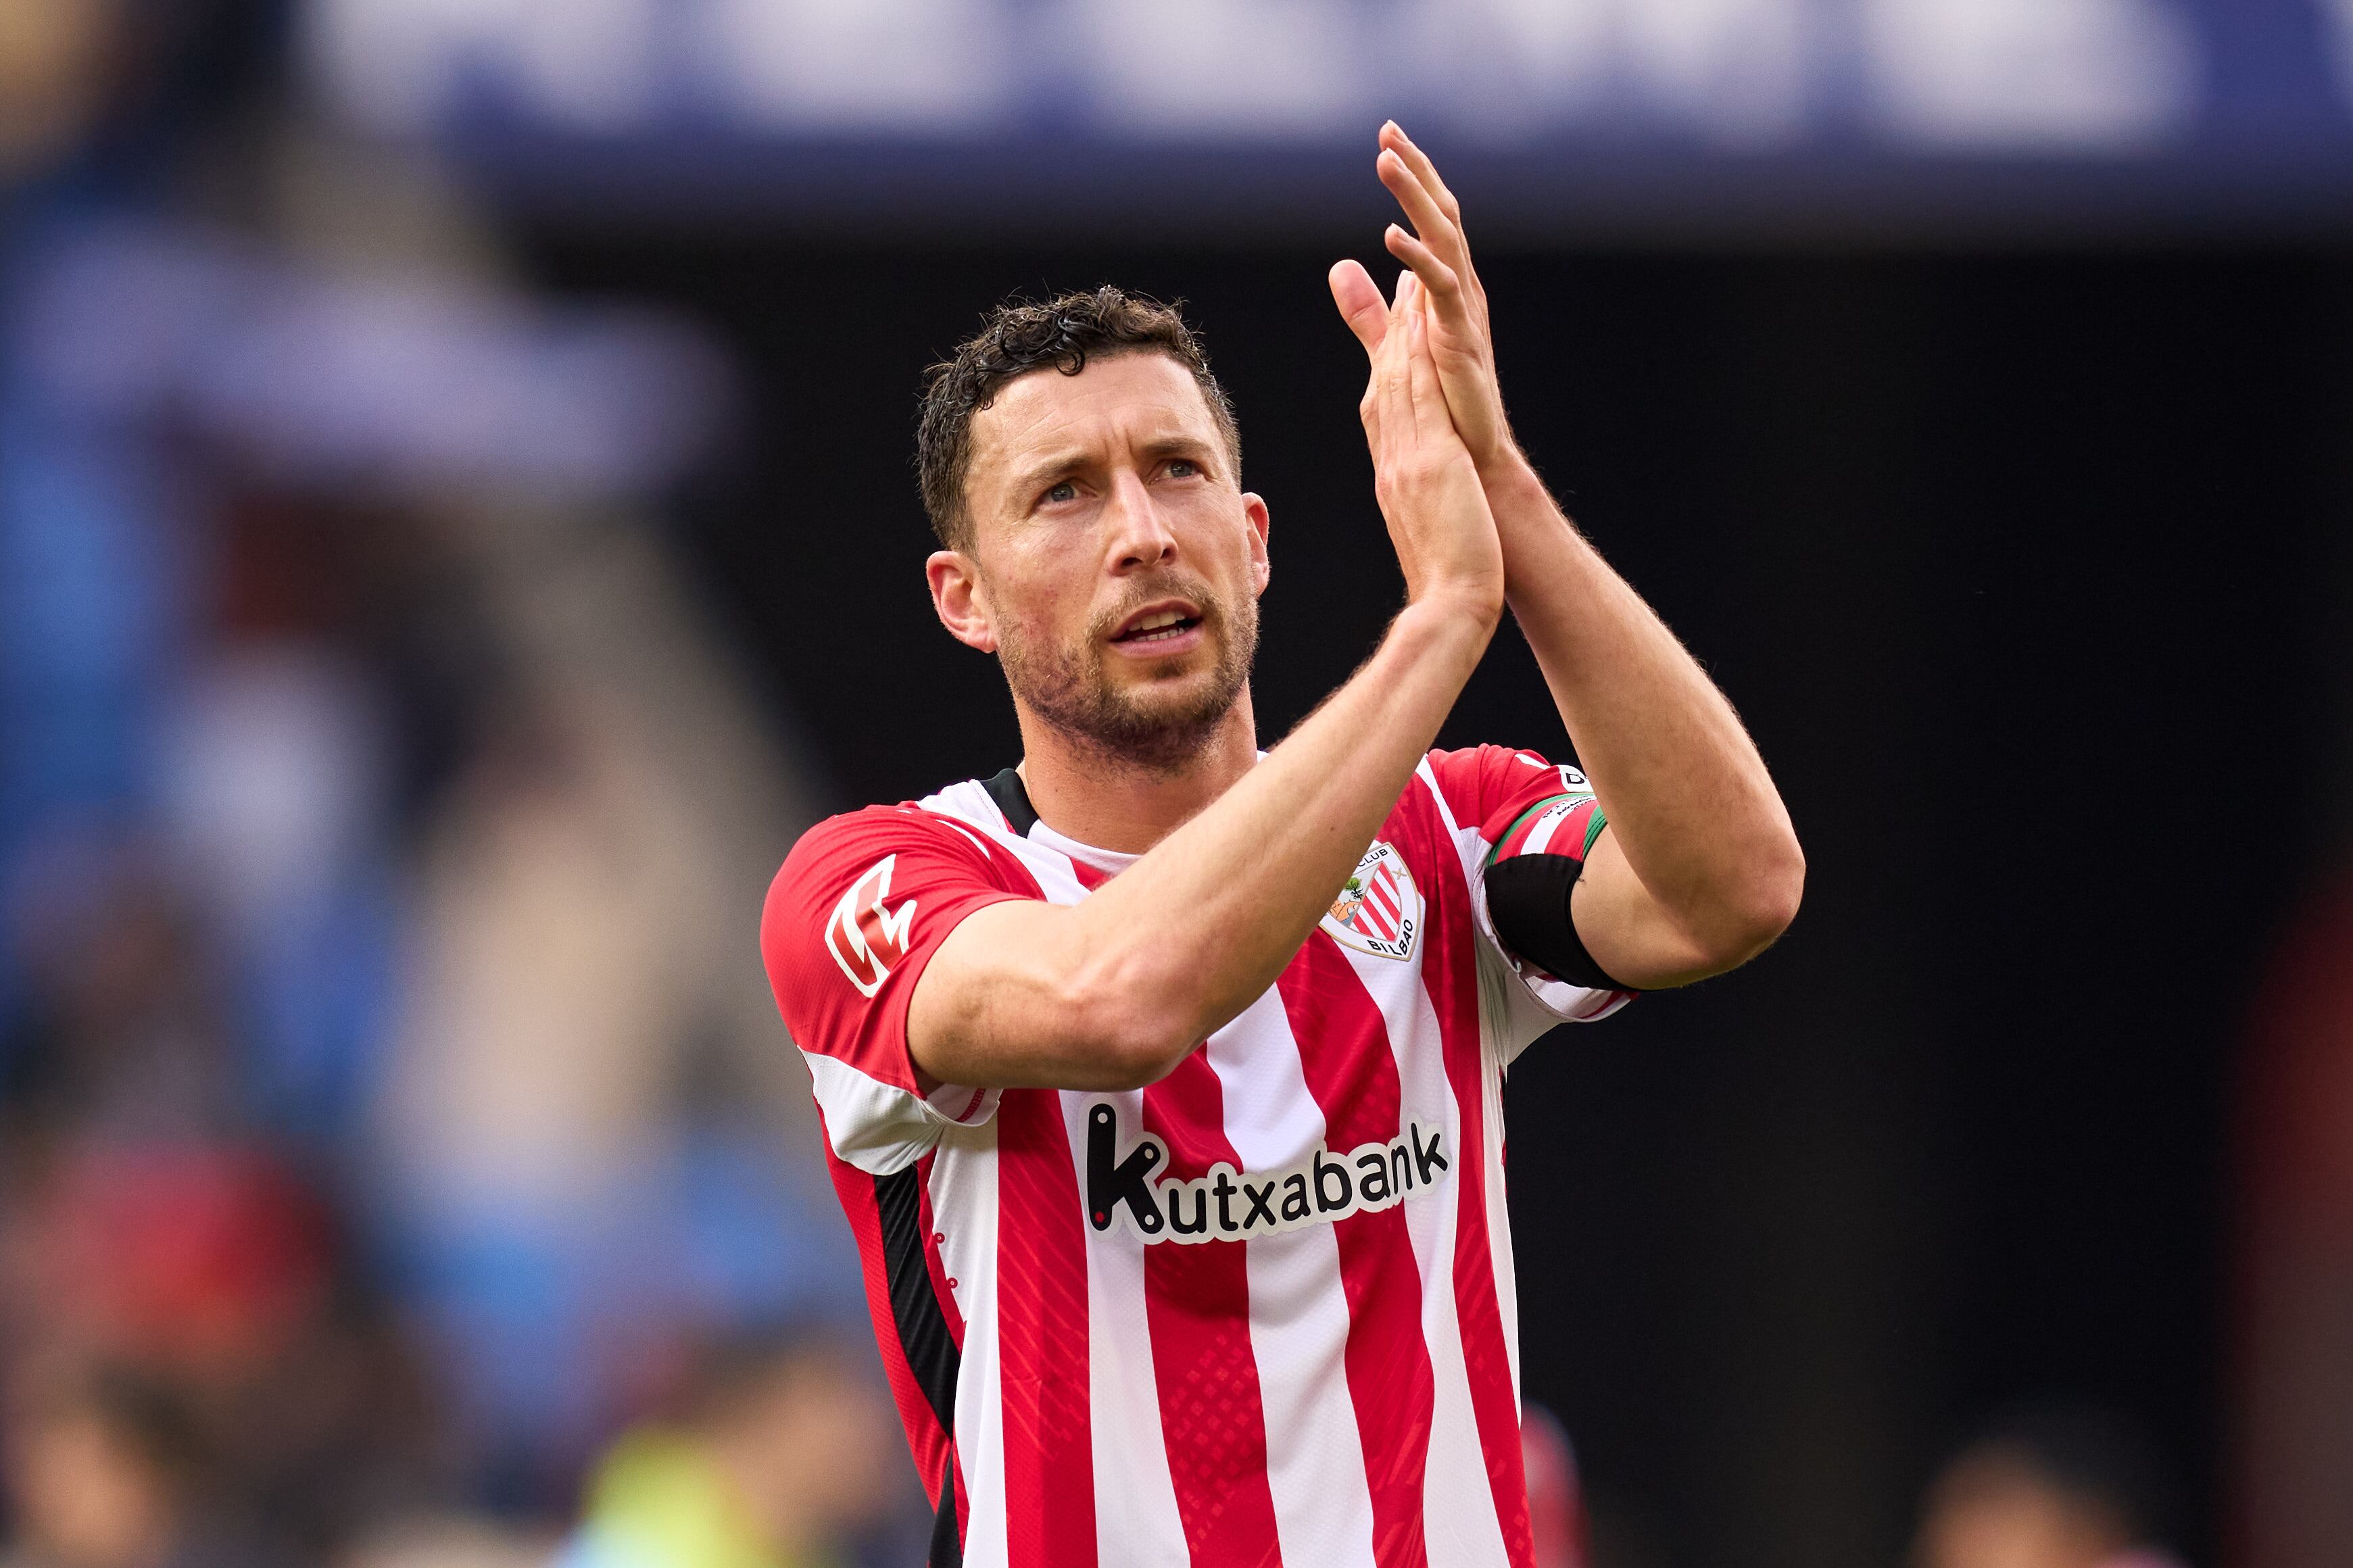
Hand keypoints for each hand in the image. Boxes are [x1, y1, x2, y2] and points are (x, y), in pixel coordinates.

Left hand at [1329, 122, 1512, 476]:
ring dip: (1414, 198)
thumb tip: (1341, 268)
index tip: (1387, 137)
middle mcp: (1460, 290)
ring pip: (1443, 239)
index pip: (1431, 217)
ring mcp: (1463, 312)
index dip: (1413, 177)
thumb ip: (1368, 309)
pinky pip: (1441, 289)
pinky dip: (1417, 260)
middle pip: (1441, 215)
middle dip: (1416, 172)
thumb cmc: (1443, 402)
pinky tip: (1389, 237)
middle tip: (1388, 131)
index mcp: (1446, 286)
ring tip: (1387, 163)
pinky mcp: (1461, 338)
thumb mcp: (1395, 342)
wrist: (1473, 455)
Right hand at [1339, 270, 1503, 620]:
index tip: (1392, 324)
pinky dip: (1418, 352)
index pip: (1385, 407)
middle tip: (1391, 277)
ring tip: (1407, 276)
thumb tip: (1425, 508)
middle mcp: (1393, 459)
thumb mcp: (1433, 537)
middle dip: (1387, 326)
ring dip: (1401, 322)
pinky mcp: (1432, 458)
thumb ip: (1428, 510)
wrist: (1451, 607)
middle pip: (1385, 381)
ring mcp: (1408, 457)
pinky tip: (1423, 317)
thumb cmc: (1447, 585)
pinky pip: (1421, 394)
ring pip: (1399, 377)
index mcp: (1393, 476)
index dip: (1386, 360)